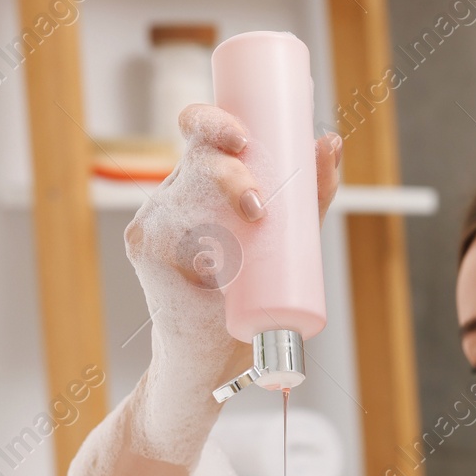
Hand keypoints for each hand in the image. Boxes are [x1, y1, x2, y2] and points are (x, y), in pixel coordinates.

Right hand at [123, 104, 342, 389]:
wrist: (215, 354)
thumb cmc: (250, 291)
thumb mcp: (288, 238)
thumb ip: (310, 195)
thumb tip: (331, 142)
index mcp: (204, 176)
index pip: (200, 129)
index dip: (215, 121)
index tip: (244, 137)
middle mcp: (175, 190)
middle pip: (193, 158)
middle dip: (228, 172)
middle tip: (257, 203)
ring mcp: (154, 219)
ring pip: (184, 196)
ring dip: (218, 211)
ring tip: (249, 231)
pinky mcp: (144, 250)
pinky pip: (169, 236)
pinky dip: (197, 248)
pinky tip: (212, 267)